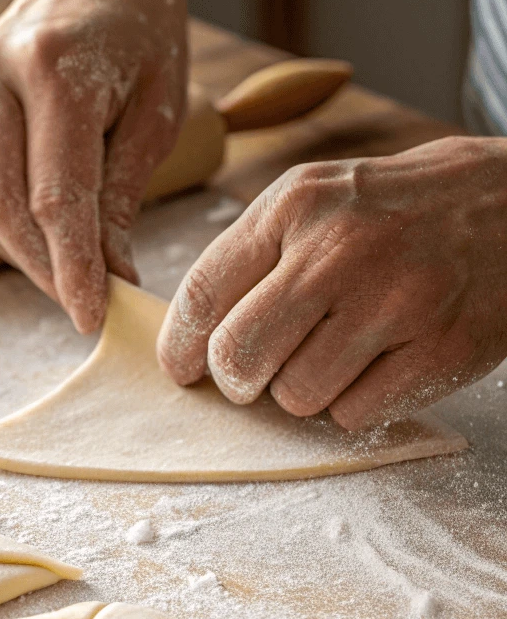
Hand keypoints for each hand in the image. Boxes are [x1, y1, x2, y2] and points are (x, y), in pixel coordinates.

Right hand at [0, 0, 186, 332]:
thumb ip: (124, 194)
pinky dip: (6, 224)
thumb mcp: (157, 110)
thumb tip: (109, 274)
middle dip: (43, 270)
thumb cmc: (142, 31)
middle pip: (2, 208)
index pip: (54, 198)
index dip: (71, 268)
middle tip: (82, 305)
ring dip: (21, 254)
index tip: (91, 316)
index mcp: (53, 70)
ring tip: (66, 276)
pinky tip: (42, 238)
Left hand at [157, 135, 506, 427]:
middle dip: (236, 380)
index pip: (203, 295)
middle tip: (255, 373)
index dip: (179, 347)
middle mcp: (341, 251)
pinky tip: (374, 365)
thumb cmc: (393, 213)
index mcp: (296, 207)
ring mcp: (394, 303)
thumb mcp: (314, 201)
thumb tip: (190, 340)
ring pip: (294, 396)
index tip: (180, 369)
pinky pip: (351, 416)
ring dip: (301, 391)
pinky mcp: (438, 351)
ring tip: (334, 352)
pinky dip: (352, 404)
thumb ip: (249, 259)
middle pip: (239, 358)